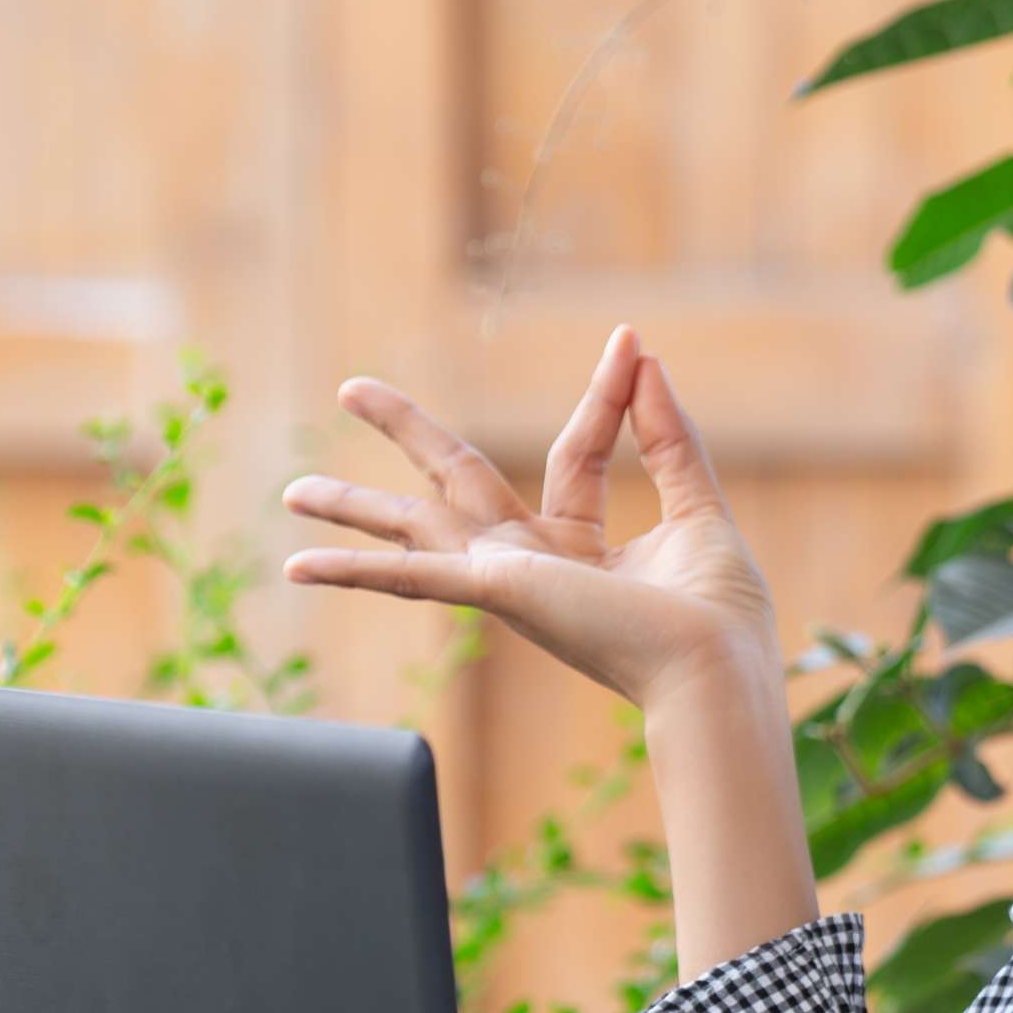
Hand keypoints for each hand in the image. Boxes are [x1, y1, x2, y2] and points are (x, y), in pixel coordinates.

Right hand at [281, 326, 780, 714]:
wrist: (715, 673)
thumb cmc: (719, 619)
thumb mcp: (699, 506)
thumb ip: (668, 437)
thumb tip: (642, 358)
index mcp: (586, 549)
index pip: (581, 452)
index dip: (607, 394)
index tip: (629, 339)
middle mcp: (536, 564)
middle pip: (460, 478)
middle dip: (408, 431)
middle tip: (351, 388)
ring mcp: (508, 578)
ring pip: (414, 527)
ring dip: (352, 507)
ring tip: (293, 491)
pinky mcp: (495, 590)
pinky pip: (409, 578)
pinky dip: (350, 572)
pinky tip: (297, 568)